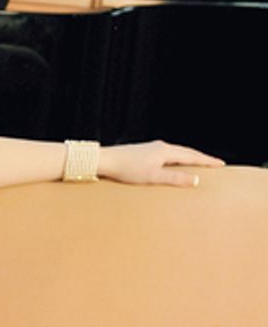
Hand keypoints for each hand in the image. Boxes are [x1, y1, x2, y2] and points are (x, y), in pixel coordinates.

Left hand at [99, 140, 224, 187]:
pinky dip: (177, 158)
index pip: (192, 156)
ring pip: (176, 152)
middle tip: (215, 163)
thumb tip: (196, 180)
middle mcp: (161, 146)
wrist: (106, 160)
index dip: (207, 161)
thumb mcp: (153, 177)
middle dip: (201, 158)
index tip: (221, 164)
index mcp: (166, 151)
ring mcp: (152, 148)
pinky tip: (173, 162)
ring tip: (199, 163)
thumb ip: (174, 179)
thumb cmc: (127, 169)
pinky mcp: (144, 151)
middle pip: (186, 152)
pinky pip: (167, 154)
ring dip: (189, 157)